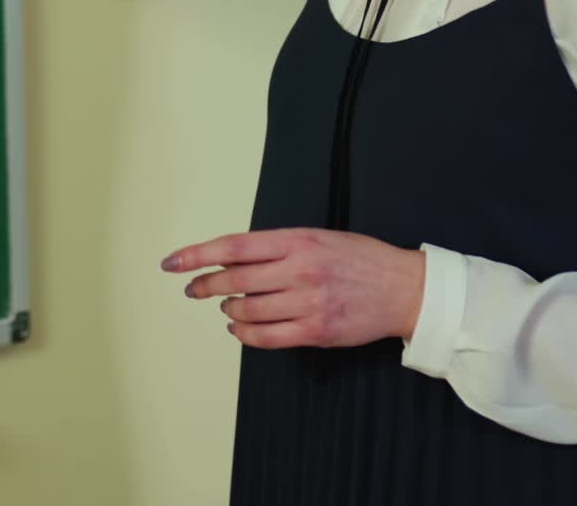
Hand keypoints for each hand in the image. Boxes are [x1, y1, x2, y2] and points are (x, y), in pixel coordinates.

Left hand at [162, 228, 425, 349]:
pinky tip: (240, 328)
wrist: (403, 287)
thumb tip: (232, 258)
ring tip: (226, 307)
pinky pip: (268, 338)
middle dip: (205, 286)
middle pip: (234, 280)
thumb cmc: (358, 258)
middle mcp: (298, 270)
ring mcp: (307, 302)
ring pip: (248, 311)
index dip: (198, 255)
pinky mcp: (316, 331)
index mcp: (295, 240)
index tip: (173, 263)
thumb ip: (276, 247)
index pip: (233, 246)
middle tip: (193, 289)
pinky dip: (246, 335)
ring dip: (229, 310)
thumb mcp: (315, 237)